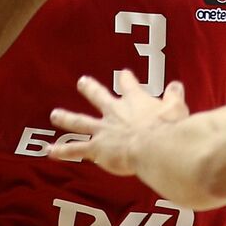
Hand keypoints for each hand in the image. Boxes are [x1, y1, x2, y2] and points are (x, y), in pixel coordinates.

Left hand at [48, 71, 188, 173]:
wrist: (155, 147)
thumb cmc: (169, 128)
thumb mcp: (176, 108)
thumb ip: (174, 96)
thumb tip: (176, 85)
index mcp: (135, 101)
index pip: (129, 86)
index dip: (126, 79)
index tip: (123, 74)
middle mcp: (115, 112)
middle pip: (99, 97)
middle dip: (90, 89)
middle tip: (82, 81)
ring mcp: (103, 130)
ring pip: (80, 122)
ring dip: (66, 117)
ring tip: (55, 114)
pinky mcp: (97, 149)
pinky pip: (76, 150)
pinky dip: (63, 151)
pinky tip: (49, 150)